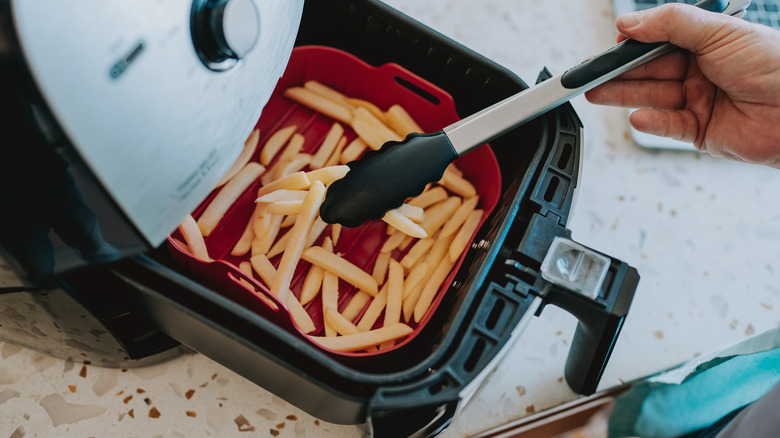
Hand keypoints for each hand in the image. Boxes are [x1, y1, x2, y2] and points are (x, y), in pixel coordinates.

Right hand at [585, 4, 779, 167]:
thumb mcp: (719, 32)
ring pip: (653, 97)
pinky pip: (669, 126)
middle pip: (649, 71)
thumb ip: (671, 24)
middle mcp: (702, 71)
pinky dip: (651, 122)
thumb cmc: (775, 65)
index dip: (631, 45)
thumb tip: (630, 23)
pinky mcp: (702, 131)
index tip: (608, 47)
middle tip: (589, 75)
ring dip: (624, 95)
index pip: (658, 42)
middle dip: (618, 73)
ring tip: (595, 94)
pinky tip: (636, 116)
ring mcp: (701, 101)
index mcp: (707, 42)